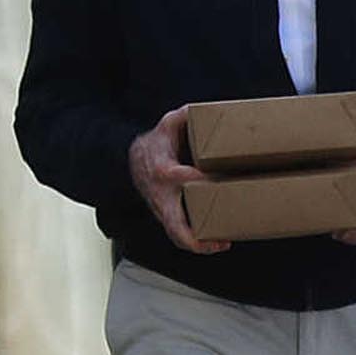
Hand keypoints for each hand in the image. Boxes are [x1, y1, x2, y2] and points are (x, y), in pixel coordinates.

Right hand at [127, 108, 224, 253]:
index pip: (176, 176)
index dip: (194, 178)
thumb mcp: (167, 125)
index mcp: (162, 169)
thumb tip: (197, 109)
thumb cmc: (157, 143)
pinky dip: (196, 242)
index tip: (214, 178)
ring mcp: (162, 208)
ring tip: (222, 245)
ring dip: (198, 244)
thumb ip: (183, 116)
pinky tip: (217, 242)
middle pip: (173, 222)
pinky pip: (178, 233)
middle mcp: (161, 194)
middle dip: (194, 235)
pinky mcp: (167, 215)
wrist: (133, 160)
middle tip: (220, 241)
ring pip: (175, 234)